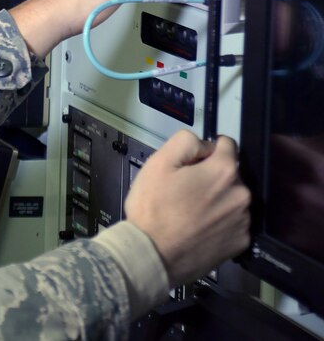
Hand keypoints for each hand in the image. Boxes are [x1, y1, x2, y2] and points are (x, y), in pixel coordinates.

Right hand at [125, 130, 249, 285]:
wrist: (153, 253)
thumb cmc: (153, 209)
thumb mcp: (158, 162)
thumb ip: (185, 141)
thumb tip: (204, 144)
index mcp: (223, 171)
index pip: (226, 144)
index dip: (205, 150)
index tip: (191, 162)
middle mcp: (241, 194)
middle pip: (229, 173)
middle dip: (210, 176)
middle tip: (184, 190)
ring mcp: (243, 220)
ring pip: (231, 198)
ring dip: (217, 199)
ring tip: (190, 211)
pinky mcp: (241, 242)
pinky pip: (233, 222)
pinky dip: (220, 221)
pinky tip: (199, 226)